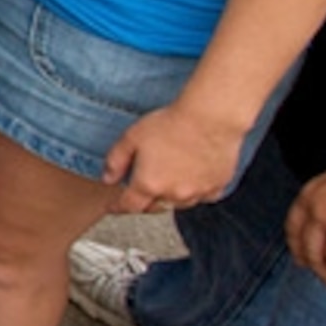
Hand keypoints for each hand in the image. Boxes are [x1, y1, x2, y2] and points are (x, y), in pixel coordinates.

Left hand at [101, 102, 247, 213]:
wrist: (210, 119)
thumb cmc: (170, 124)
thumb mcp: (131, 137)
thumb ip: (116, 161)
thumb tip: (108, 179)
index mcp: (149, 184)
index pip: (129, 205)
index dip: (118, 206)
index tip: (114, 206)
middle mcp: (174, 194)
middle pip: (155, 206)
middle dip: (145, 201)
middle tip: (141, 191)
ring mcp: (198, 192)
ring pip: (180, 203)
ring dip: (170, 197)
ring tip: (167, 182)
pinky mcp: (218, 186)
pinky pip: (204, 196)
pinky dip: (196, 191)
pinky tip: (193, 178)